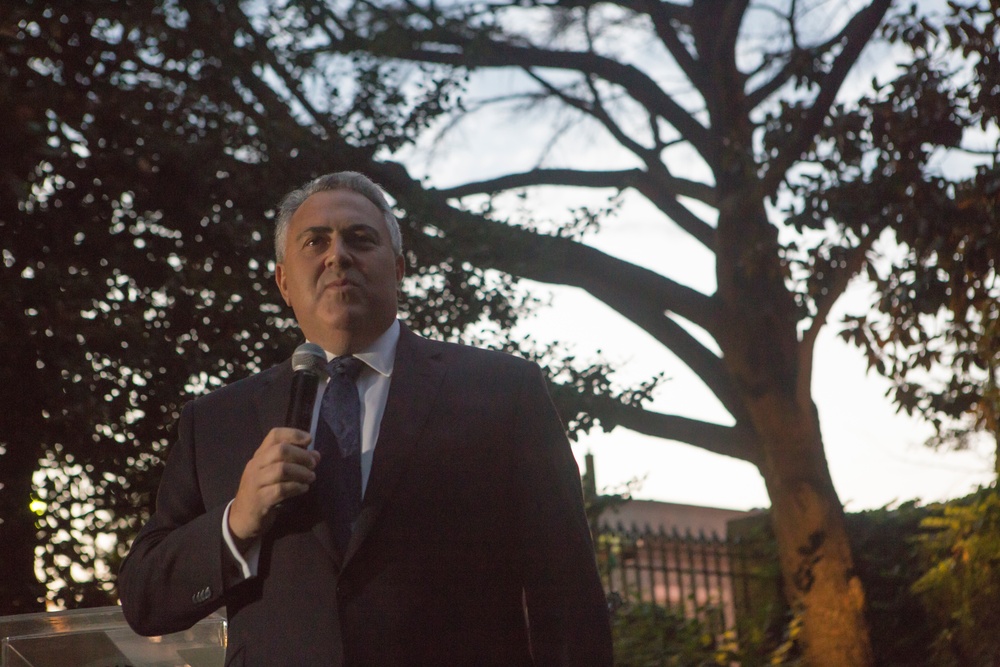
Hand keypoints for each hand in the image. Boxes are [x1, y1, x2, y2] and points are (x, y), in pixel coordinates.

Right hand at [228, 428, 319, 542]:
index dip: (294, 434)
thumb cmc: (262, 491)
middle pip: (280, 450)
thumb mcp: (272, 473)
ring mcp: (256, 482)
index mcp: (259, 455)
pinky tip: (304, 488)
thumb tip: (316, 455)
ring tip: (311, 477)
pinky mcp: (260, 500)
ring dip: (301, 472)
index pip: (274, 435)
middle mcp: (256, 465)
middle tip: (313, 464)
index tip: (309, 440)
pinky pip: (281, 490)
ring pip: (281, 469)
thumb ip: (292, 462)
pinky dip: (296, 487)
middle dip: (301, 455)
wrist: (241, 518)